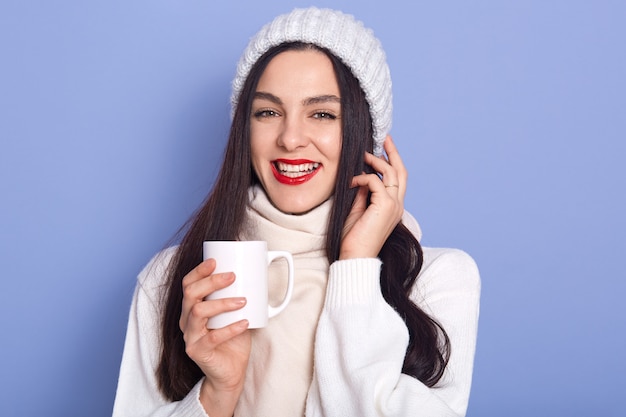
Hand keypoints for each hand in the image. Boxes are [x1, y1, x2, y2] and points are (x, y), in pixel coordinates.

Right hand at [179, 258, 250, 416]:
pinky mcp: (198, 352)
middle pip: (190, 294)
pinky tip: (245, 322)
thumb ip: (237, 295)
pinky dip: (231, 328)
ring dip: (222, 303)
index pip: (188, 284)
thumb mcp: (234, 313)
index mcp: (192, 308)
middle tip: (232, 276)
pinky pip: (213, 337)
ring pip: (198, 312)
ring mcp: (190, 337)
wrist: (231, 371)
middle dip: (211, 281)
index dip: (199, 270)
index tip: (215, 260)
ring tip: (242, 300)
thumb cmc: (233, 338)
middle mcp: (187, 320)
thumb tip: (257, 272)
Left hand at [340, 136, 406, 258]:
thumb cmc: (354, 238)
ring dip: (376, 161)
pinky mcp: (385, 206)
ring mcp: (394, 206)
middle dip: (393, 153)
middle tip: (385, 138)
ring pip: (392, 173)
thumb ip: (363, 194)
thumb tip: (362, 177)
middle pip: (401, 172)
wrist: (355, 256)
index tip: (382, 148)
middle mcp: (397, 205)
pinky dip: (363, 177)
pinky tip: (351, 181)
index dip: (392, 162)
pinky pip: (376, 181)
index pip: (398, 180)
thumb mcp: (358, 210)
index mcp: (393, 207)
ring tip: (363, 155)